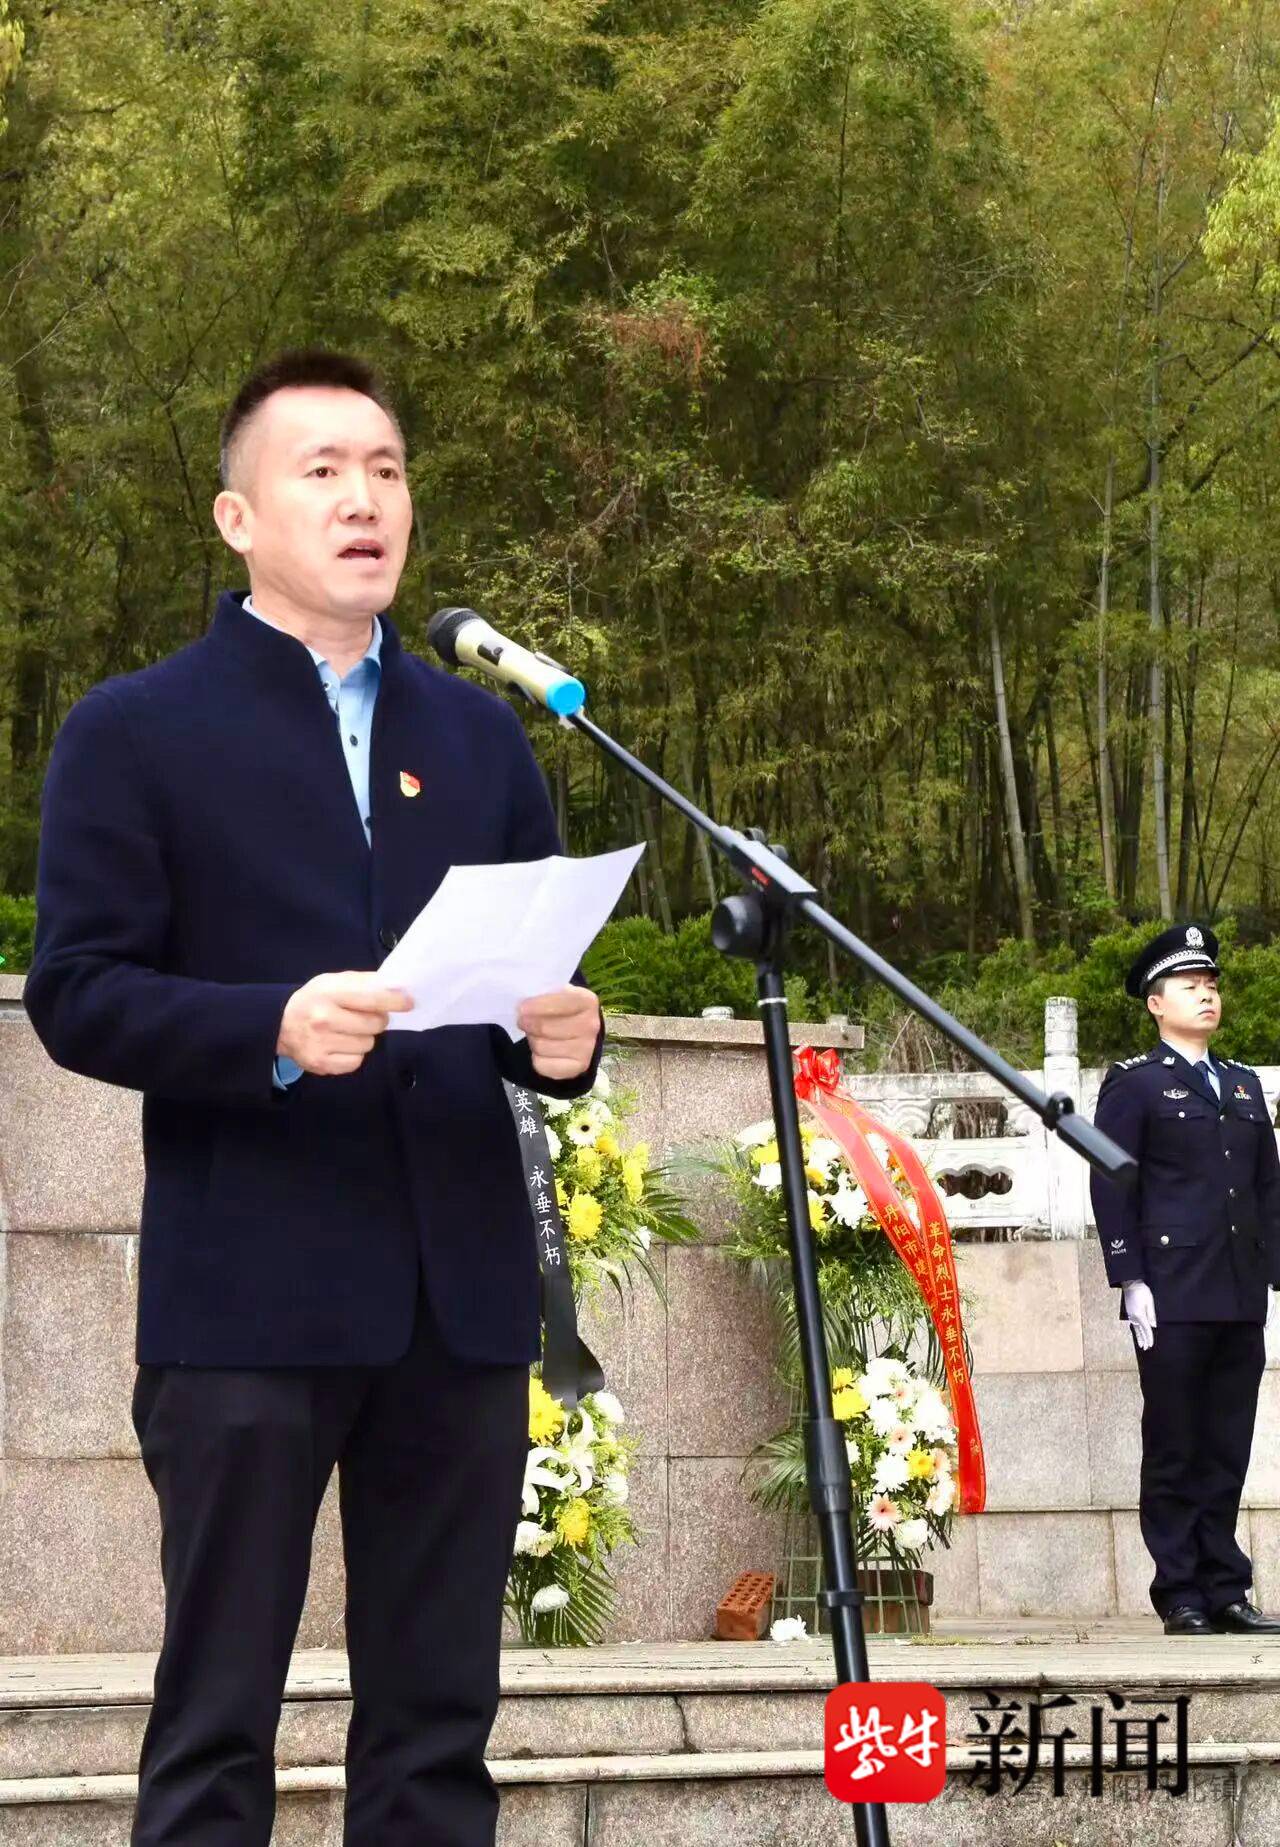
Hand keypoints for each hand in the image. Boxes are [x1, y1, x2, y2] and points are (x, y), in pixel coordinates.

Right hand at [277, 971, 411, 1076]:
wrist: (280, 1025)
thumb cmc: (314, 1000)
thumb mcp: (333, 982)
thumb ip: (364, 982)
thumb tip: (398, 988)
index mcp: (328, 993)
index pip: (371, 998)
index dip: (394, 1000)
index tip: (408, 1002)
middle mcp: (323, 1020)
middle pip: (375, 1024)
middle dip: (376, 1020)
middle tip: (362, 1016)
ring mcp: (321, 1045)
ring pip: (368, 1044)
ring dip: (364, 1038)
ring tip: (347, 1031)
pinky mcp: (321, 1064)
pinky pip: (356, 1062)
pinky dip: (354, 1054)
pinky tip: (340, 1045)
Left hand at [516, 985, 601, 1080]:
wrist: (578, 1028)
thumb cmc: (560, 1006)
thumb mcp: (555, 993)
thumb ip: (542, 993)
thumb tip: (523, 1006)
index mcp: (587, 1001)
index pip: (560, 1003)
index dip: (537, 1006)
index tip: (521, 1008)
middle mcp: (591, 1025)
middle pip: (545, 1028)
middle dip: (528, 1024)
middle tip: (523, 1021)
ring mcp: (587, 1048)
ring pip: (541, 1047)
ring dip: (532, 1040)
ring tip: (535, 1034)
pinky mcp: (578, 1067)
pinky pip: (542, 1065)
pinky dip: (536, 1058)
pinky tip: (543, 1050)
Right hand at [1123, 1280, 1156, 1350]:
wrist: (1130, 1283)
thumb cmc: (1142, 1291)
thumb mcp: (1149, 1302)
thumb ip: (1151, 1315)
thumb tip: (1153, 1326)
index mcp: (1139, 1315)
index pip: (1146, 1329)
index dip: (1149, 1338)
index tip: (1151, 1345)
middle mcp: (1133, 1316)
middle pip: (1139, 1331)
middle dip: (1143, 1340)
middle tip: (1145, 1348)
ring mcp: (1130, 1314)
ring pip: (1135, 1328)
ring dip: (1138, 1336)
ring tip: (1140, 1344)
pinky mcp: (1129, 1312)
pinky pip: (1133, 1324)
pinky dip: (1135, 1330)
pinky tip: (1136, 1332)